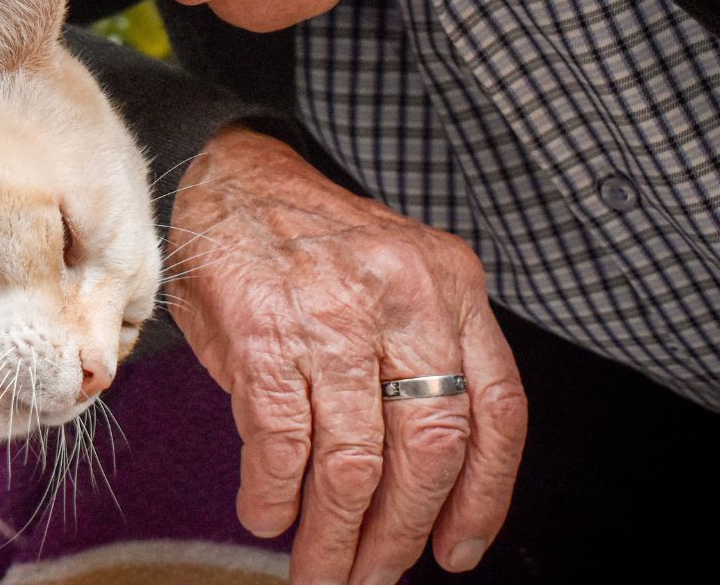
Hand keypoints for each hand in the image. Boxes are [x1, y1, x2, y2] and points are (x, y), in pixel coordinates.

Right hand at [166, 127, 525, 583]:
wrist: (221, 174)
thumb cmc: (305, 244)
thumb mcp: (392, 280)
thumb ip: (419, 361)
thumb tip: (421, 490)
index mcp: (451, 283)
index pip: (497, 409)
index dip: (484, 496)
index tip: (458, 550)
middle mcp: (404, 295)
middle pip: (432, 447)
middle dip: (402, 532)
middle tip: (375, 574)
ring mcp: (333, 313)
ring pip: (355, 460)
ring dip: (335, 533)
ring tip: (321, 567)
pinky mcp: (264, 331)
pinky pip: (282, 442)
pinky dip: (274, 494)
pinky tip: (266, 512)